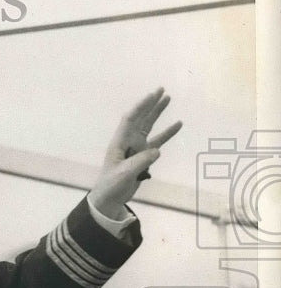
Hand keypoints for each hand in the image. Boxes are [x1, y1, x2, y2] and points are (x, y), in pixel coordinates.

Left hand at [90, 88, 181, 218]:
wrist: (110, 198)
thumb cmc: (112, 185)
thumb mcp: (124, 174)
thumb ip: (139, 162)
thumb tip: (157, 151)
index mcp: (119, 142)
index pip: (130, 119)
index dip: (141, 107)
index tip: (152, 95)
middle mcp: (128, 141)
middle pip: (141, 118)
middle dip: (150, 104)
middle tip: (162, 90)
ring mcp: (137, 148)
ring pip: (149, 126)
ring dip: (158, 114)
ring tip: (168, 99)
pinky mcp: (144, 156)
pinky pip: (158, 142)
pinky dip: (167, 134)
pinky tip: (177, 125)